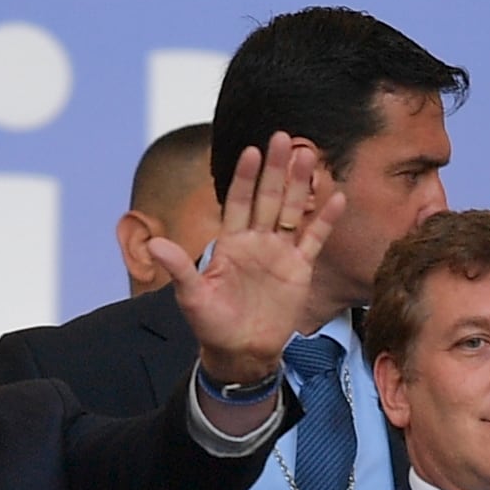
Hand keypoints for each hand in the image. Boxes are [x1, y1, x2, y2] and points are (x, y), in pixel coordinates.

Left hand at [149, 132, 344, 384]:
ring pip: (293, 211)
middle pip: (268, 197)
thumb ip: (179, 267)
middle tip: (281, 137)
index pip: (237, 201)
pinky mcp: (299, 268)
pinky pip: (314, 239)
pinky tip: (337, 197)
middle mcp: (256, 241)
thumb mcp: (191, 296)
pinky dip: (325, 220)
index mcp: (230, 243)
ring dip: (301, 185)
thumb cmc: (212, 324)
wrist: (241, 352)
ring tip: (308, 155)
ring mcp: (279, 252)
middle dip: (274, 169)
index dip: (243, 177)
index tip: (250, 151)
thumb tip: (152, 243)